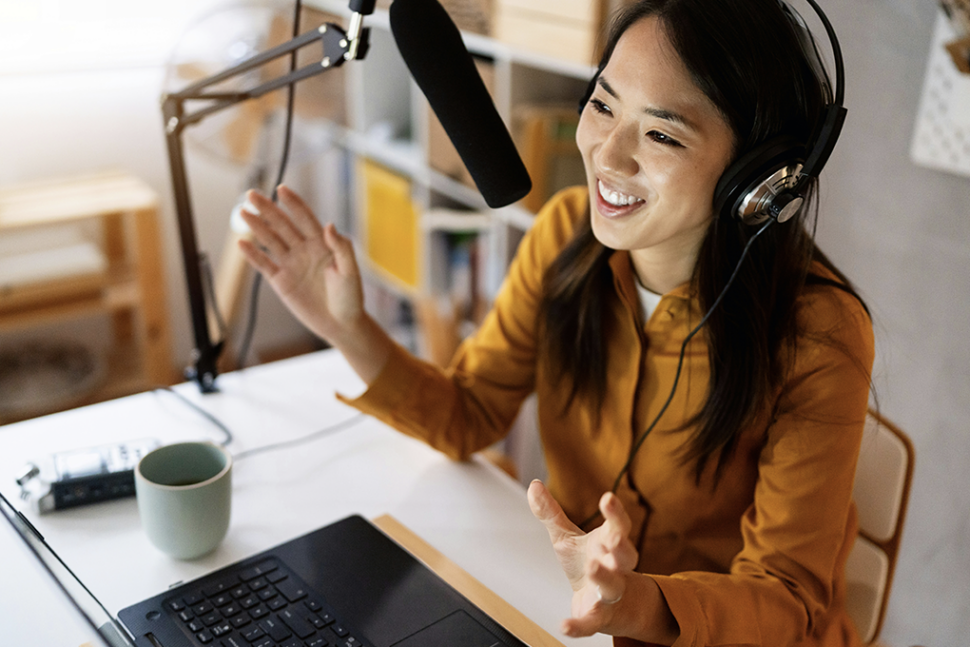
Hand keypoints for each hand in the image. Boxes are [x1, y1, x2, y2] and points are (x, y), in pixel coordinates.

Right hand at [238, 185, 363, 345]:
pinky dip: (253, 255)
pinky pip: (264, 264)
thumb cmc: (351, 297)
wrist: (341, 324)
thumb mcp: (350, 271)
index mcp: (322, 243)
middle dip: (268, 209)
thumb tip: (330, 225)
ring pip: (270, 241)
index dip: (293, 203)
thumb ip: (342, 248)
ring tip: (243, 212)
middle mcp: (304, 249)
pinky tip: (242, 243)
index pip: (305, 218)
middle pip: (282, 225)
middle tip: (252, 193)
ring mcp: (291, 264)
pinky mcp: (281, 281)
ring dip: (257, 226)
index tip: (282, 189)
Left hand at [527, 480, 638, 637]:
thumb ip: (550, 512)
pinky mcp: (598, 616)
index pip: (619, 526)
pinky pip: (591, 623)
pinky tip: (564, 626)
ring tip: (594, 567)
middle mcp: (615, 567)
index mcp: (609, 543)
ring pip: (613, 586)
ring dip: (606, 577)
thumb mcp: (566, 536)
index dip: (616, 512)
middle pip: (626, 556)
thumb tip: (534, 486)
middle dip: (621, 547)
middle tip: (612, 539)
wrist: (604, 602)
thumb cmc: (587, 563)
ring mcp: (609, 593)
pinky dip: (579, 626)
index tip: (608, 498)